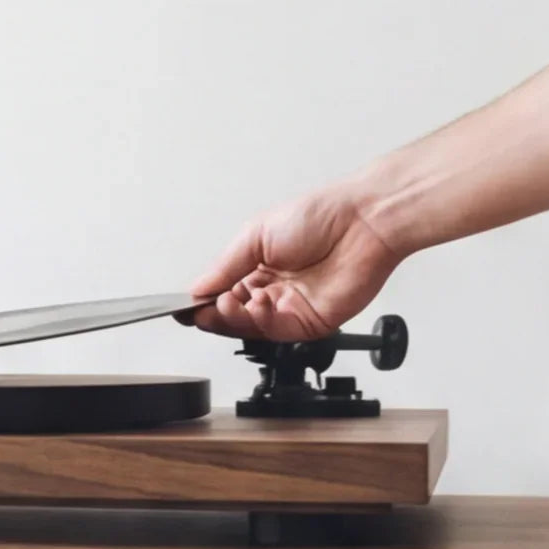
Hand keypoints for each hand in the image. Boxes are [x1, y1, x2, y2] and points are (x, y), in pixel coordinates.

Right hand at [188, 182, 400, 339]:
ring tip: (228, 303)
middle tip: (203, 309)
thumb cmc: (320, 216)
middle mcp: (272, 290)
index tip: (185, 306)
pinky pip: (277, 332)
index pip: (221, 294)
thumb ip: (225, 267)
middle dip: (214, 315)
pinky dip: (260, 323)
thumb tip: (196, 289)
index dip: (203, 302)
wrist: (363, 222)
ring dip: (234, 319)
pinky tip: (255, 306)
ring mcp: (290, 308)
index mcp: (256, 267)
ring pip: (251, 328)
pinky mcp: (310, 322)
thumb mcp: (255, 235)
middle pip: (233, 316)